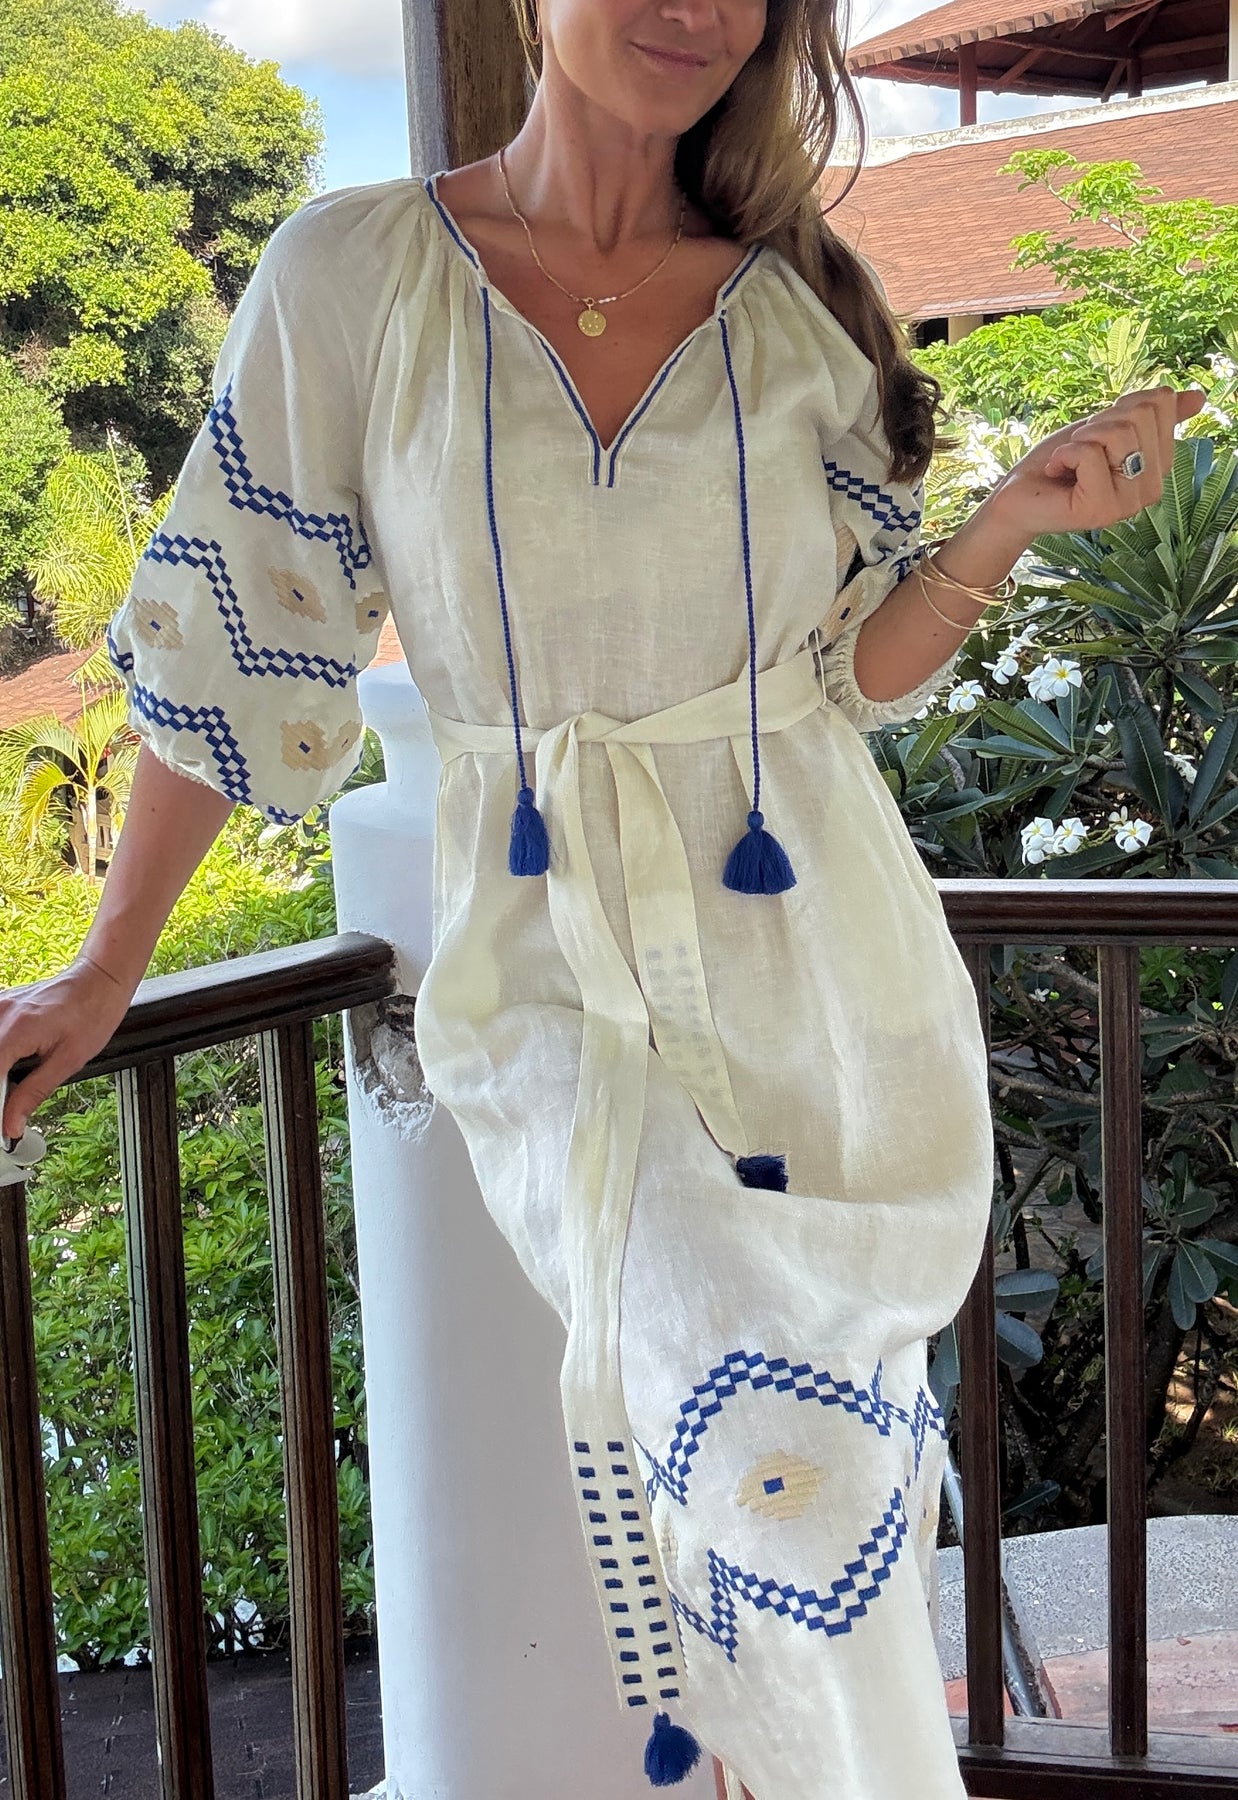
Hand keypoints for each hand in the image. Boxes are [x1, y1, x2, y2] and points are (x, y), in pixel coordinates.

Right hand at [0, 956, 134, 1141]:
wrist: (100, 980)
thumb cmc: (93, 1014)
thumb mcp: (68, 1061)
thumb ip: (33, 1093)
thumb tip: (12, 1124)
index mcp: (16, 1030)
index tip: (3, 1123)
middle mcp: (1, 1014)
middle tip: (9, 1108)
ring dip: (0, 1070)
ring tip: (12, 1086)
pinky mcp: (1, 1004)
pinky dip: (0, 1054)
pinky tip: (11, 1065)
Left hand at [983, 384, 1207, 539]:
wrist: (1018, 498)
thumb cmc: (1060, 463)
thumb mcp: (1105, 429)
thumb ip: (1148, 415)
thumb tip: (1198, 397)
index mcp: (1158, 466)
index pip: (1159, 404)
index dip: (1119, 406)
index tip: (1097, 432)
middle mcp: (1151, 488)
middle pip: (1140, 415)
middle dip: (1099, 422)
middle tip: (1079, 449)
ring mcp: (1129, 503)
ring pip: (1118, 434)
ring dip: (1081, 439)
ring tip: (1068, 463)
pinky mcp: (1101, 510)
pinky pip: (1089, 455)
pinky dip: (1064, 455)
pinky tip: (1058, 475)